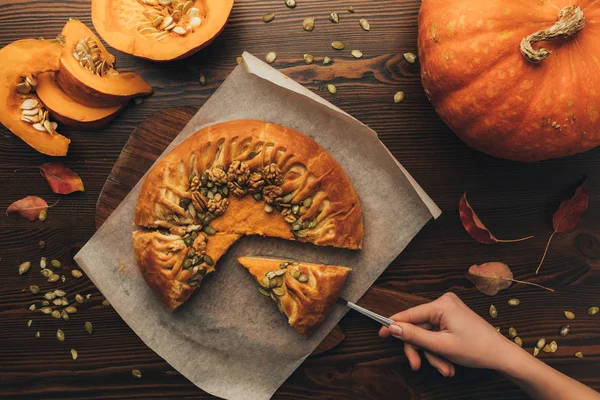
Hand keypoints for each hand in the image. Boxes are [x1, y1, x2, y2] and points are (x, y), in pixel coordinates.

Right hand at [379, 292, 517, 371]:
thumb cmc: (476, 349)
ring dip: (432, 354)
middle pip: (419, 327)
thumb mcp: (441, 345)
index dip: (394, 325)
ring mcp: (449, 310)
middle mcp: (444, 302)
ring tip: (445, 369)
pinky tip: (448, 363)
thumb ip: (414, 336)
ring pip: (428, 334)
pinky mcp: (453, 318)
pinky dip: (439, 349)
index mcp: (441, 304)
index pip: (409, 314)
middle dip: (421, 349)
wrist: (502, 355)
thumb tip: (393, 327)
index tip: (380, 333)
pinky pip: (437, 333)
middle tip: (418, 366)